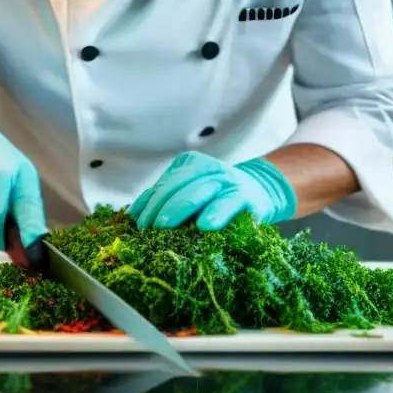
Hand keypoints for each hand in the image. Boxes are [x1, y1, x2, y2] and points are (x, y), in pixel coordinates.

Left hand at [129, 151, 296, 230]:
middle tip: (147, 228)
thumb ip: (165, 198)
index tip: (137, 223)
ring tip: (164, 226)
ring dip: (179, 209)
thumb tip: (133, 215)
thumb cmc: (217, 198)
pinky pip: (227, 204)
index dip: (148, 203)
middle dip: (159, 208)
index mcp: (191, 164)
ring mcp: (226, 180)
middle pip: (176, 186)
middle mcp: (208, 168)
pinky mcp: (244, 196)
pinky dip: (216, 213)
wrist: (259, 192)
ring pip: (197, 191)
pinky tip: (205, 225)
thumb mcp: (191, 191)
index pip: (164, 183)